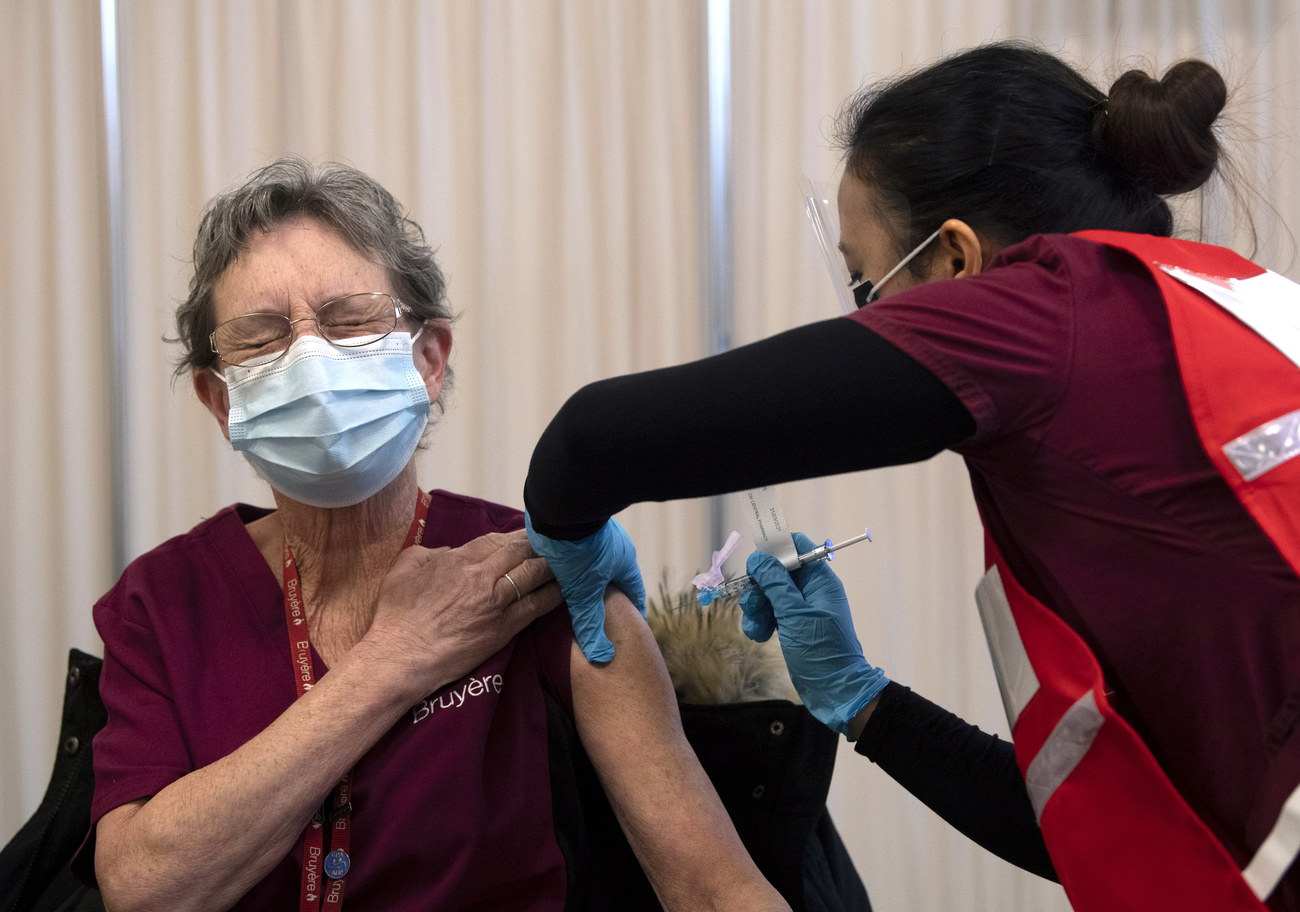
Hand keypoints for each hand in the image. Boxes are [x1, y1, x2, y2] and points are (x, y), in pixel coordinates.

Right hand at [368, 529, 562, 695]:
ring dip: (554, 565)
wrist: (400, 657)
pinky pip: (536, 606)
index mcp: (458, 559)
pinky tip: (567, 588)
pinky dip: (553, 594)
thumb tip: (448, 552)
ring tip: (570, 559)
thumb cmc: (395, 616)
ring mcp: (496, 603)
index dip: (518, 534)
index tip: (532, 531)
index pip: (497, 539)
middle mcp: (482, 576)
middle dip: (542, 544)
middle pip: (521, 552)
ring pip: (534, 575)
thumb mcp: (404, 568)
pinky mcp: (504, 629)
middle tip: (560, 540)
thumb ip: (429, 553)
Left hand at [524, 513, 646, 662]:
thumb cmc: (577, 549)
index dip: (632, 611)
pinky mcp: (574, 525)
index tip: (632, 626)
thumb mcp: (583, 591)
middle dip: (608, 595)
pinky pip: (576, 549)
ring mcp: (595, 534)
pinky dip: (570, 562)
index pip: (634, 592)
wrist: (558, 504)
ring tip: (577, 595)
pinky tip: (557, 571)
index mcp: (624, 563)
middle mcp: (614, 547)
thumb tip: (602, 658)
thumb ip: (590, 624)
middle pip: (614, 577)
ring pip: (594, 562)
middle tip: (601, 615)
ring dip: (587, 577)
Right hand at [740, 532, 887, 734]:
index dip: (776, 550)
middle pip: (778, 572)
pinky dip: (763, 621)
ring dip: (758, 607)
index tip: (755, 564)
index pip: (798, 548)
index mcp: (820, 581)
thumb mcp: (795, 615)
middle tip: (753, 605)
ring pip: (771, 594)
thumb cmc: (822, 651)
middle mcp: (812, 591)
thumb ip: (776, 584)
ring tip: (756, 628)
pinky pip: (773, 613)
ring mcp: (802, 609)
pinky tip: (760, 635)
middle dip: (760, 587)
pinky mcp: (795, 627)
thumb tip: (759, 558)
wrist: (836, 692)